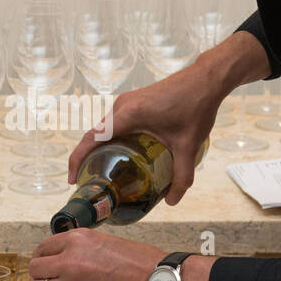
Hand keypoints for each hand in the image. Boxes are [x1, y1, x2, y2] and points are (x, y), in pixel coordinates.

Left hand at [27, 229, 164, 280]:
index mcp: (78, 240)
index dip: (43, 256)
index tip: (47, 262)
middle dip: (39, 273)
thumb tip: (69, 258)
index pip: (44, 247)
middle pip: (35, 267)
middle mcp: (70, 259)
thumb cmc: (142, 263)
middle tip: (48, 278)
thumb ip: (84, 250)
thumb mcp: (108, 243)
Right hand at [68, 70, 220, 205]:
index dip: (77, 160)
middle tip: (90, 182)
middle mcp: (122, 106)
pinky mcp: (134, 100)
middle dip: (87, 158)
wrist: (206, 79)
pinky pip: (114, 122)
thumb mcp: (188, 145)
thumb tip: (172, 201)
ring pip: (104, 128)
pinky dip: (110, 138)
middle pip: (94, 135)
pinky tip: (121, 153)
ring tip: (102, 170)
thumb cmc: (196, 105)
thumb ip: (182, 176)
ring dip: (99, 147)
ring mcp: (126, 101)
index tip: (73, 179)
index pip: (91, 138)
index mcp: (128, 115)